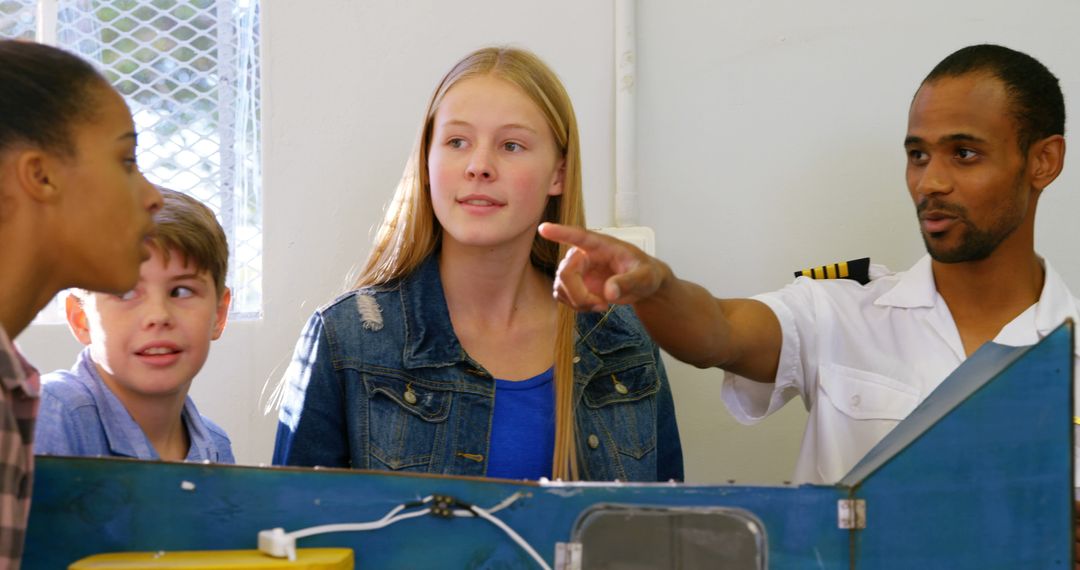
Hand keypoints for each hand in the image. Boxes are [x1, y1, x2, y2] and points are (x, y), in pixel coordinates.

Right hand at [538, 223, 665, 311]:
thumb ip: (628, 282)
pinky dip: (576, 306)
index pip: (578, 236)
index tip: (544, 228)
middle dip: (578, 295)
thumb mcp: (645, 277)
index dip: (560, 232)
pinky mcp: (573, 284)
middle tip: (600, 305)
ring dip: (579, 302)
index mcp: (601, 245)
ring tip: (601, 305)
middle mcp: (584, 254)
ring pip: (560, 286)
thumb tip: (610, 292)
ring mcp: (576, 269)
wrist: (642, 284)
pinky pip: (562, 296)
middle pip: (565, 272)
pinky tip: (594, 305)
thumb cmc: (646, 274)